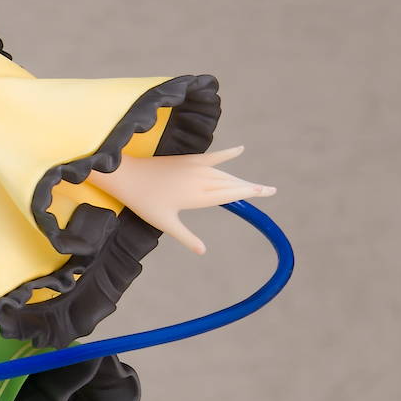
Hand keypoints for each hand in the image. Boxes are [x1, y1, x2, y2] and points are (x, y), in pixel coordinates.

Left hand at [100, 145, 274, 255]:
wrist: (129, 177)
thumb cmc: (145, 203)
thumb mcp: (165, 224)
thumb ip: (186, 237)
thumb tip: (202, 251)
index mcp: (197, 196)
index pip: (230, 194)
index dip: (250, 192)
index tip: (266, 192)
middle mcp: (200, 180)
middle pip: (231, 183)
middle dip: (251, 187)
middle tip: (270, 190)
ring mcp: (195, 167)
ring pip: (224, 173)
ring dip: (240, 178)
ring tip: (255, 184)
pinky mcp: (188, 160)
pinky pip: (213, 156)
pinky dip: (227, 153)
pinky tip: (240, 149)